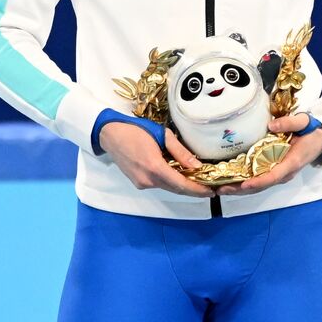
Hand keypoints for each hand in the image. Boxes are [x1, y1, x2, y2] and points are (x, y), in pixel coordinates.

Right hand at [99, 123, 213, 197]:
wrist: (110, 134)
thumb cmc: (136, 130)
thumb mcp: (162, 135)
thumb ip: (180, 152)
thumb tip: (198, 166)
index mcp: (155, 167)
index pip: (181, 184)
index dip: (198, 190)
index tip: (211, 191)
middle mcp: (148, 180)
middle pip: (176, 189)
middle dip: (193, 189)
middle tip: (209, 186)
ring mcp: (142, 183)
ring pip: (168, 187)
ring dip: (182, 185)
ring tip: (196, 179)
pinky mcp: (138, 183)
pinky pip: (159, 184)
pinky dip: (170, 181)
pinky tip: (177, 174)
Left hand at [218, 113, 321, 196]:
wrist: (320, 138)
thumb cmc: (311, 131)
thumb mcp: (304, 122)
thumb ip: (289, 123)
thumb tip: (271, 125)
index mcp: (292, 162)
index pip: (274, 176)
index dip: (258, 181)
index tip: (244, 184)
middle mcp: (284, 172)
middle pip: (261, 185)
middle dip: (240, 189)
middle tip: (221, 189)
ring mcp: (279, 173)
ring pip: (258, 185)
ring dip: (238, 188)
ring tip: (219, 188)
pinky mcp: (274, 171)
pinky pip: (258, 180)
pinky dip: (243, 183)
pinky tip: (228, 182)